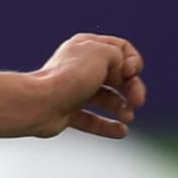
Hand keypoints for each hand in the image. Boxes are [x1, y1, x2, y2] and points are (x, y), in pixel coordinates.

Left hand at [26, 33, 146, 138]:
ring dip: (122, 108)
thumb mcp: (103, 53)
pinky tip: (122, 131)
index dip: (132, 61)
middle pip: (116, 76)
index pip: (120, 49)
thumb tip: (122, 72)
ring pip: (106, 99)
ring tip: (128, 117)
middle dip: (132, 88)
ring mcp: (73, 90)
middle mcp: (80, 66)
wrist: (39, 103)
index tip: (130, 73)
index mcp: (86, 46)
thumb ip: (120, 56)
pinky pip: (92, 120)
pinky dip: (108, 126)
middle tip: (138, 101)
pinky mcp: (67, 112)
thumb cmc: (71, 76)